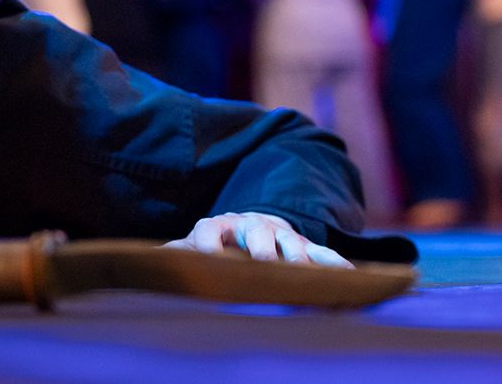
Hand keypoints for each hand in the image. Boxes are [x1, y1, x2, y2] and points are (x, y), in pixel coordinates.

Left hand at [163, 212, 352, 267]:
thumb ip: (177, 252)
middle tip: (265, 263)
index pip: (210, 228)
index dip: (207, 240)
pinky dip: (334, 262)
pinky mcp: (303, 247)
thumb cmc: (216, 246)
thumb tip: (152, 259)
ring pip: (290, 241)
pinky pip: (321, 252)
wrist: (249, 229)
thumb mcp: (195, 246)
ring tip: (305, 270)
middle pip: (257, 231)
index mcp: (219, 226)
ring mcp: (279, 234)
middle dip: (261, 246)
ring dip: (297, 254)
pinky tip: (350, 274)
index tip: (206, 254)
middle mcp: (251, 226)